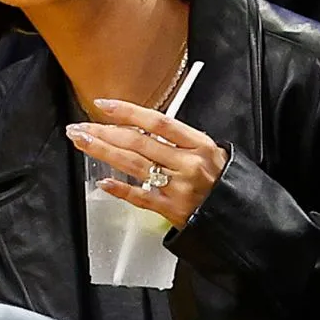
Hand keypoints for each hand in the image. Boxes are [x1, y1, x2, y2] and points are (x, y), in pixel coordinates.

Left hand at [67, 100, 227, 230]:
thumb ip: (180, 140)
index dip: (128, 111)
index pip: (157, 122)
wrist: (239, 214)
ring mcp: (178, 188)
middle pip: (138, 143)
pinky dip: (121, 189)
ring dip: (103, 153)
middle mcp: (187, 164)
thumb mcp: (211, 151)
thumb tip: (144, 127)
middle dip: (104, 132)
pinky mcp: (172, 209)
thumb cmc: (223, 180)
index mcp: (198, 144)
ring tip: (82, 142)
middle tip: (80, 127)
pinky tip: (103, 181)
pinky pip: (141, 197)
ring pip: (134, 166)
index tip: (103, 105)